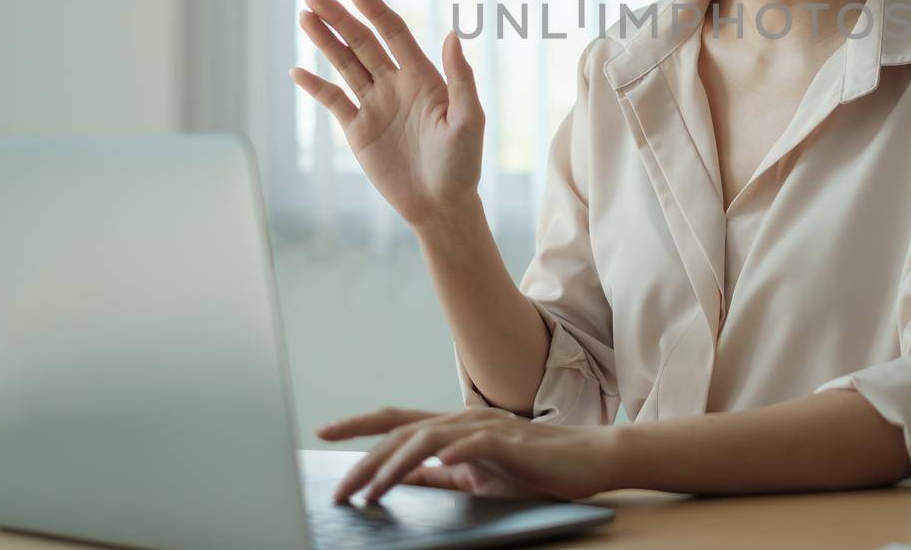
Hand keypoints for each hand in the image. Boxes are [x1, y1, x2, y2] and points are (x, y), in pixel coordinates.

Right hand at [291, 0, 483, 227]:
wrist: (441, 205)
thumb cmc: (462, 163)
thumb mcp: (468, 119)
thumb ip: (461, 78)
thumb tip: (452, 34)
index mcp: (422, 76)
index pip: (393, 33)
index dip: (374, 10)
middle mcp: (395, 84)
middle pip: (362, 42)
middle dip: (338, 18)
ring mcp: (375, 105)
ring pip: (345, 65)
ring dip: (324, 41)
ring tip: (304, 16)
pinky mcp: (358, 131)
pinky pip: (333, 102)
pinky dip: (315, 87)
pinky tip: (297, 71)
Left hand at [316, 407, 619, 502]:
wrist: (586, 459)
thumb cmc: (533, 469)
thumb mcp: (477, 476)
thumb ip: (440, 475)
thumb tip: (402, 478)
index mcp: (454, 426)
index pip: (397, 421)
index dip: (359, 425)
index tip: (324, 433)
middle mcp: (464, 418)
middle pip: (403, 432)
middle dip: (365, 462)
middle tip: (339, 492)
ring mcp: (486, 426)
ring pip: (428, 438)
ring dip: (395, 466)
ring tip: (372, 493)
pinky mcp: (510, 441)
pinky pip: (474, 444)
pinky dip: (453, 453)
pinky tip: (435, 464)